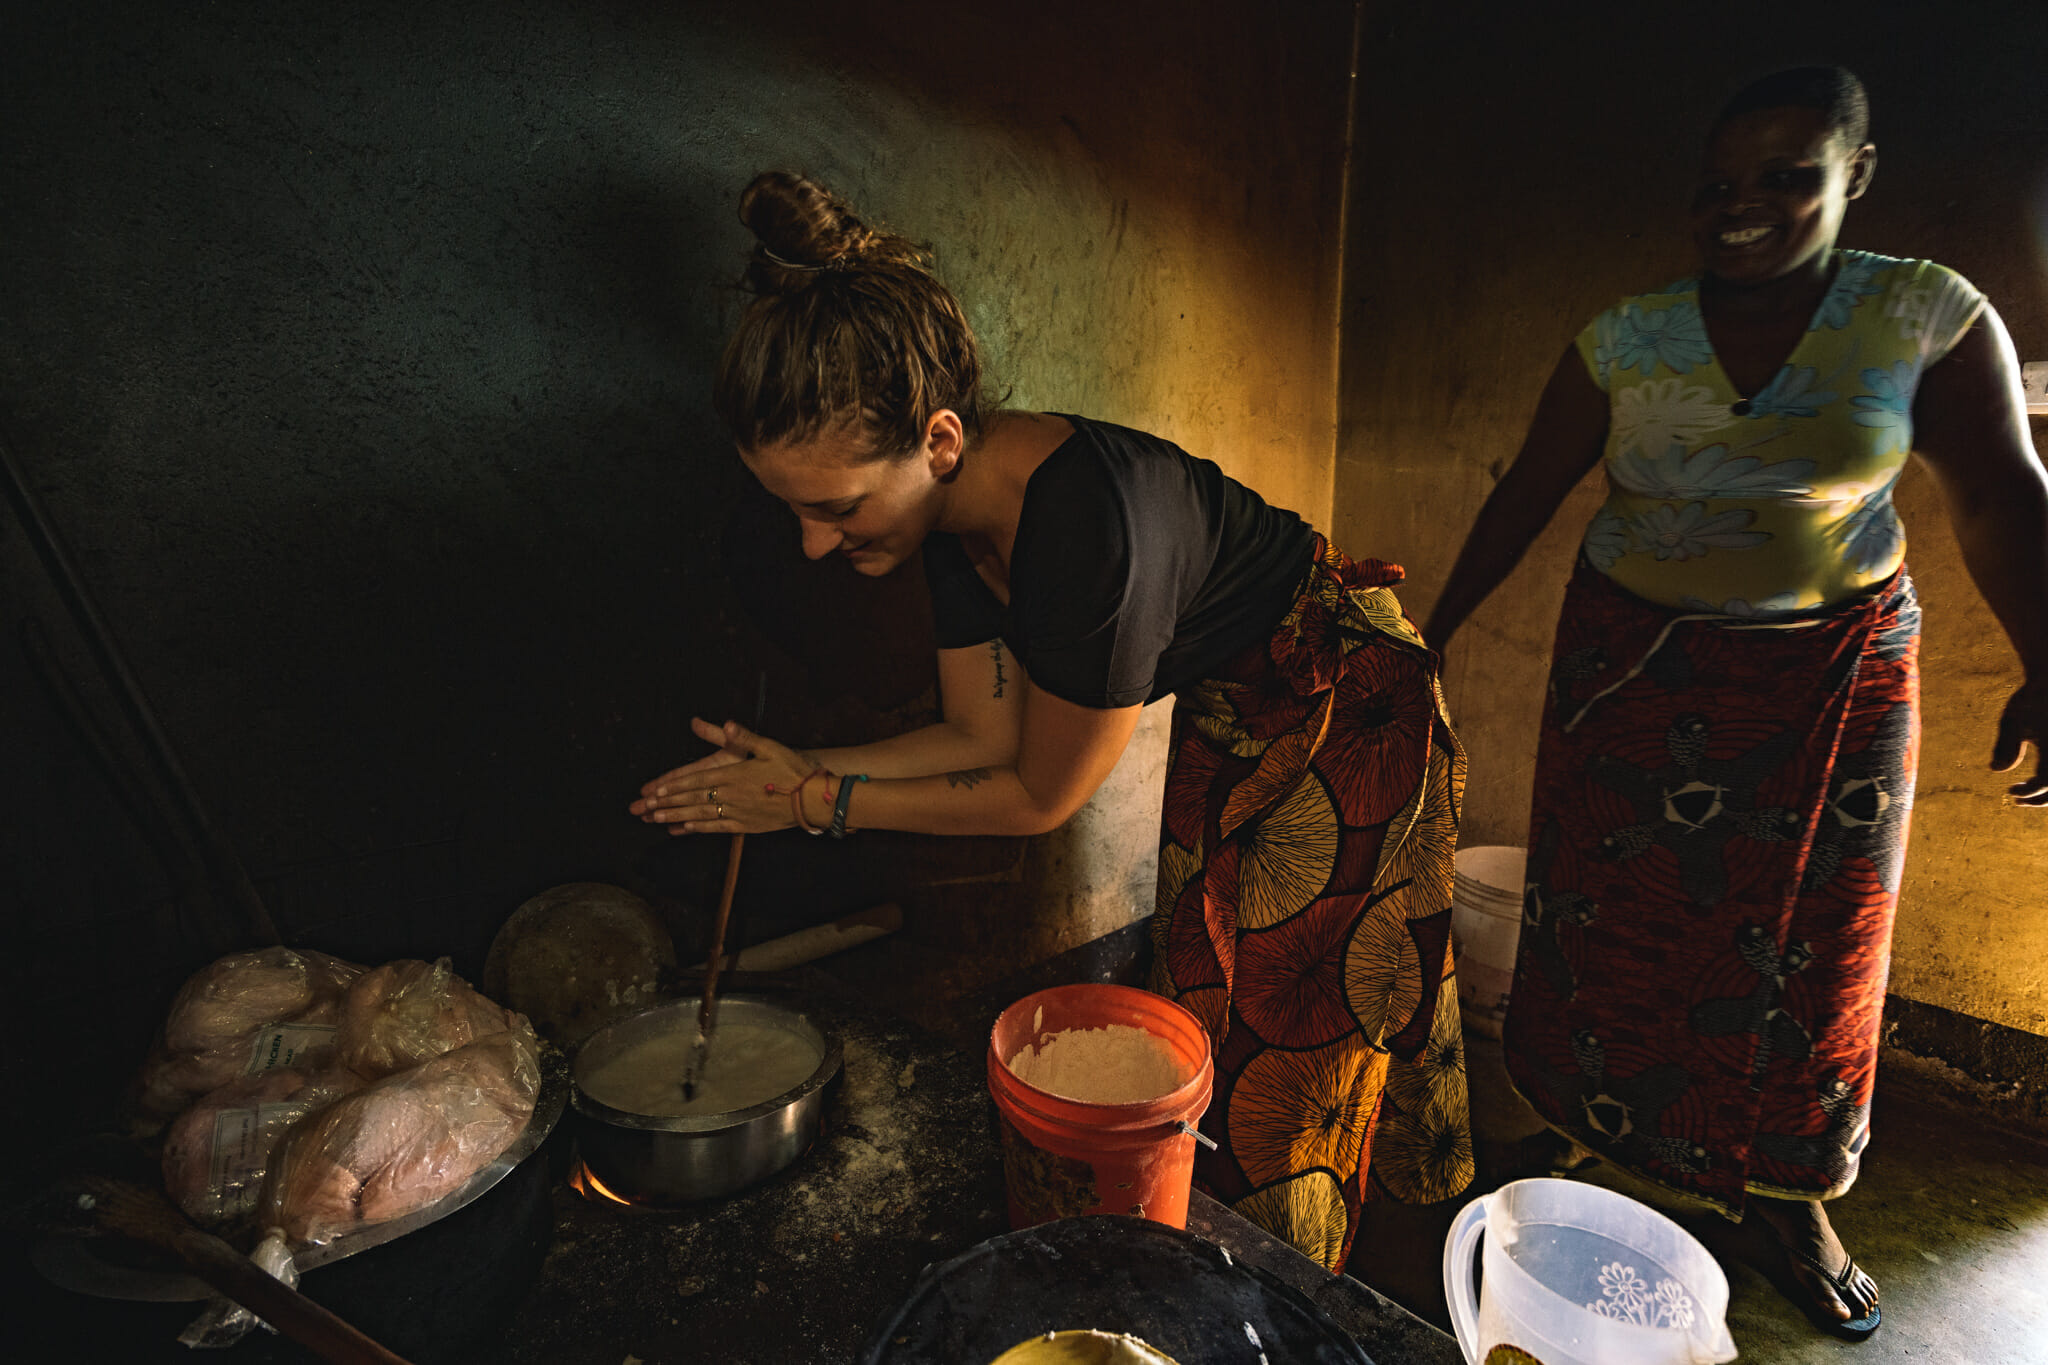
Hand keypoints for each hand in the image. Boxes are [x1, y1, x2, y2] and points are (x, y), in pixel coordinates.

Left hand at [629, 718, 822, 833]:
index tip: (654, 789)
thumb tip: (727, 724)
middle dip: (667, 803)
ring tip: (656, 819)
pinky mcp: (745, 825)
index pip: (696, 780)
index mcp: (734, 775)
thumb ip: (745, 737)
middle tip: (644, 806)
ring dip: (676, 817)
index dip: (673, 786)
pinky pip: (716, 828)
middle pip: (693, 799)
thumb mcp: (770, 747)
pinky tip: (684, 829)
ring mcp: (737, 812)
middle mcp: (731, 796)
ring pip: (700, 815)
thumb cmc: (793, 770)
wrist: (812, 800)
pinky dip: (698, 828)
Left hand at [1990, 679, 2047, 806]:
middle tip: (2016, 800)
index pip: (2045, 782)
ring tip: (2024, 794)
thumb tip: (1995, 770)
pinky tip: (2035, 781)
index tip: (2010, 791)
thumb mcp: (2012, 721)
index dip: (2029, 793)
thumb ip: (2006, 746)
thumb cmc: (2031, 701)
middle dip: (2039, 799)